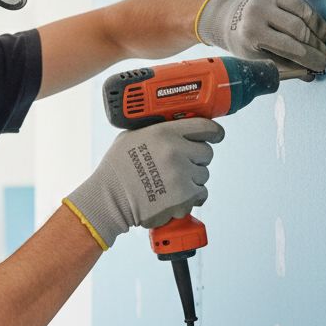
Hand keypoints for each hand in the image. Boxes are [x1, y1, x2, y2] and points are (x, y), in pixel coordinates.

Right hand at [64, 118, 224, 248]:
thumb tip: (176, 127)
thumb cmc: (117, 170)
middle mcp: (175, 151)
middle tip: (180, 165)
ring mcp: (181, 175)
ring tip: (171, 182)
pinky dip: (192, 196)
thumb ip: (157, 130)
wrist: (109, 199)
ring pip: (204, 174)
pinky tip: (175, 195)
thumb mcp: (132, 137)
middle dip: (196, 159)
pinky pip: (201, 193)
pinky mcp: (184, 197)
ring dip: (192, 179)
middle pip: (207, 152)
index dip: (214, 132)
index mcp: (164, 132)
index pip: (204, 126)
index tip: (216, 135)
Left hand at [196, 0, 325, 77]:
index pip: (290, 48)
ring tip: (323, 38)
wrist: (228, 20)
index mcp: (252, 33)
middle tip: (325, 54)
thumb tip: (310, 75)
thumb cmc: (245, 43)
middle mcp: (259, 11)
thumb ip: (283, 67)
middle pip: (299, 29)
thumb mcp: (257, 60)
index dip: (310, 59)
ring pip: (303, 8)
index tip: (323, 66)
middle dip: (316, 45)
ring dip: (318, 25)